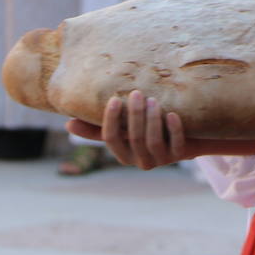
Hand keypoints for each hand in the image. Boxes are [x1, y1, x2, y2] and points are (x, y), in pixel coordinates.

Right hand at [66, 89, 254, 167]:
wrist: (187, 138)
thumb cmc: (148, 130)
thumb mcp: (125, 129)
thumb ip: (99, 128)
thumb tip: (68, 123)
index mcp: (123, 154)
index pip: (111, 139)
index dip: (111, 120)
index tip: (114, 99)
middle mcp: (140, 161)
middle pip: (134, 138)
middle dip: (134, 115)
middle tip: (137, 93)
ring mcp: (161, 160)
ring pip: (153, 141)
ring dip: (152, 120)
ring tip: (153, 100)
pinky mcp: (180, 156)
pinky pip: (176, 144)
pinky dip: (174, 129)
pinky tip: (173, 114)